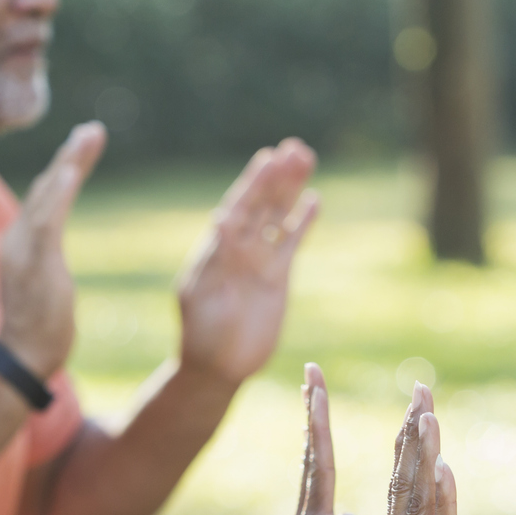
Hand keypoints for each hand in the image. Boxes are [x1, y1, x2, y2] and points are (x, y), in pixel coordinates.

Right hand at [0, 123, 105, 378]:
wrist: (24, 356)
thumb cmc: (37, 327)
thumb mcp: (44, 284)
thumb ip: (44, 261)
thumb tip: (49, 256)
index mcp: (22, 242)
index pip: (45, 197)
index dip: (63, 170)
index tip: (82, 146)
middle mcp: (18, 238)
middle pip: (48, 188)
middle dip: (70, 157)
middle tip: (93, 130)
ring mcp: (24, 248)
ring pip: (48, 195)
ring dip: (69, 163)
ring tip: (88, 137)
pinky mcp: (34, 261)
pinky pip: (46, 219)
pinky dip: (58, 192)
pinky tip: (70, 170)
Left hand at [176, 141, 319, 386]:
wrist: (218, 367)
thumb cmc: (202, 334)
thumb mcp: (202, 294)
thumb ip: (216, 258)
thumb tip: (221, 219)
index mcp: (216, 248)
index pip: (238, 207)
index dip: (254, 182)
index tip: (268, 157)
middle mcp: (238, 249)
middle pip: (262, 204)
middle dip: (277, 177)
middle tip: (296, 148)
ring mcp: (258, 261)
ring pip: (278, 217)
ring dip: (291, 189)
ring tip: (306, 158)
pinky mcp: (277, 277)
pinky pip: (291, 242)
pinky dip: (302, 222)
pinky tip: (313, 199)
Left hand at [246, 365, 360, 514]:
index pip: (319, 463)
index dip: (320, 421)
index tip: (316, 381)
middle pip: (311, 454)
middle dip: (314, 412)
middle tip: (313, 373)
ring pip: (311, 468)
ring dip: (316, 431)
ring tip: (318, 402)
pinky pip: (316, 487)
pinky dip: (319, 460)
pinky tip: (322, 458)